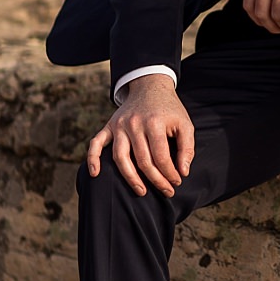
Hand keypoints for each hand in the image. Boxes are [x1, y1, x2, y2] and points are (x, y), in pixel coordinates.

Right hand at [85, 75, 193, 197]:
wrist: (150, 87)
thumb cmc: (170, 110)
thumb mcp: (185, 124)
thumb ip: (187, 148)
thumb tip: (182, 172)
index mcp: (154, 123)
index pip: (161, 156)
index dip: (170, 173)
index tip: (177, 182)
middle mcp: (133, 125)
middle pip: (142, 160)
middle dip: (156, 180)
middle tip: (166, 192)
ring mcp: (118, 126)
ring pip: (120, 157)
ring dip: (130, 178)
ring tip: (141, 191)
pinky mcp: (108, 126)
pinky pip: (96, 143)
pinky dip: (92, 159)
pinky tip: (95, 174)